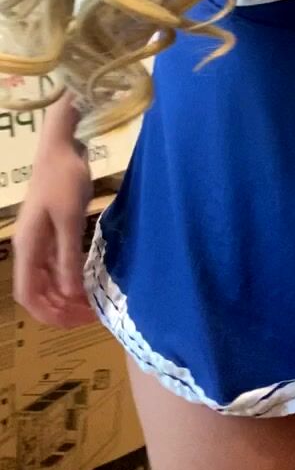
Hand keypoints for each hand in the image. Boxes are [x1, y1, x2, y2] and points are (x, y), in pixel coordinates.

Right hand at [13, 139, 97, 326]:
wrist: (61, 147)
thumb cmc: (64, 180)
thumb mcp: (69, 219)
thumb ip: (67, 257)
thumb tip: (69, 294)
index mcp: (27, 247)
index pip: (28, 295)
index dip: (48, 314)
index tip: (74, 322)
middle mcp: (28, 248)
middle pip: (37, 292)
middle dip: (60, 309)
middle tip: (89, 317)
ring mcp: (39, 241)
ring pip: (48, 281)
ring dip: (66, 296)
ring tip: (90, 305)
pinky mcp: (51, 232)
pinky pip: (56, 265)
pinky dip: (69, 278)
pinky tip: (86, 283)